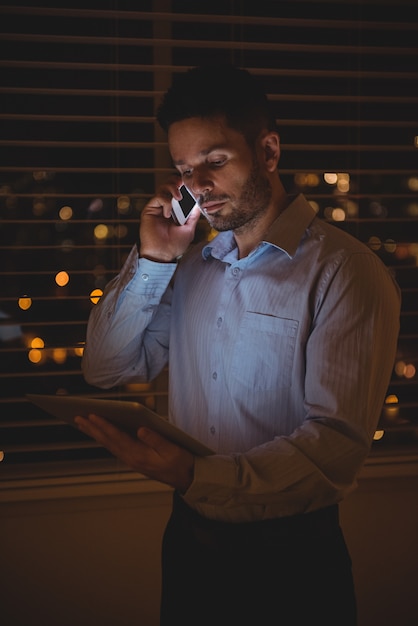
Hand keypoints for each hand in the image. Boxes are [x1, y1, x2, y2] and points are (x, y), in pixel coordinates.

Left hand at [74, 413, 194, 492]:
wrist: (185, 478)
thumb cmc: (180, 462)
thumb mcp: (172, 450)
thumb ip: (156, 440)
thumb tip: (141, 429)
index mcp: (139, 456)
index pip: (118, 438)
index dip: (105, 425)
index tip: (93, 415)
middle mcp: (131, 459)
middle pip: (108, 441)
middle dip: (93, 428)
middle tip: (78, 417)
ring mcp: (131, 460)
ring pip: (109, 444)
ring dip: (95, 433)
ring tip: (83, 423)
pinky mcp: (133, 459)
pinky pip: (114, 447)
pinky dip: (104, 437)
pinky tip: (99, 432)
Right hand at [139, 176, 200, 261]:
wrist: (163, 255)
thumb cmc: (175, 245)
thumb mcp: (189, 228)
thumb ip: (193, 215)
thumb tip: (199, 203)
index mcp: (176, 210)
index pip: (180, 191)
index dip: (185, 186)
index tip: (193, 186)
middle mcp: (166, 206)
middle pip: (170, 185)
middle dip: (177, 182)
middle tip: (184, 184)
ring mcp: (157, 207)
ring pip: (163, 188)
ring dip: (173, 189)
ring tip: (178, 197)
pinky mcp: (150, 209)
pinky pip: (158, 197)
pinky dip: (165, 202)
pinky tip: (168, 213)